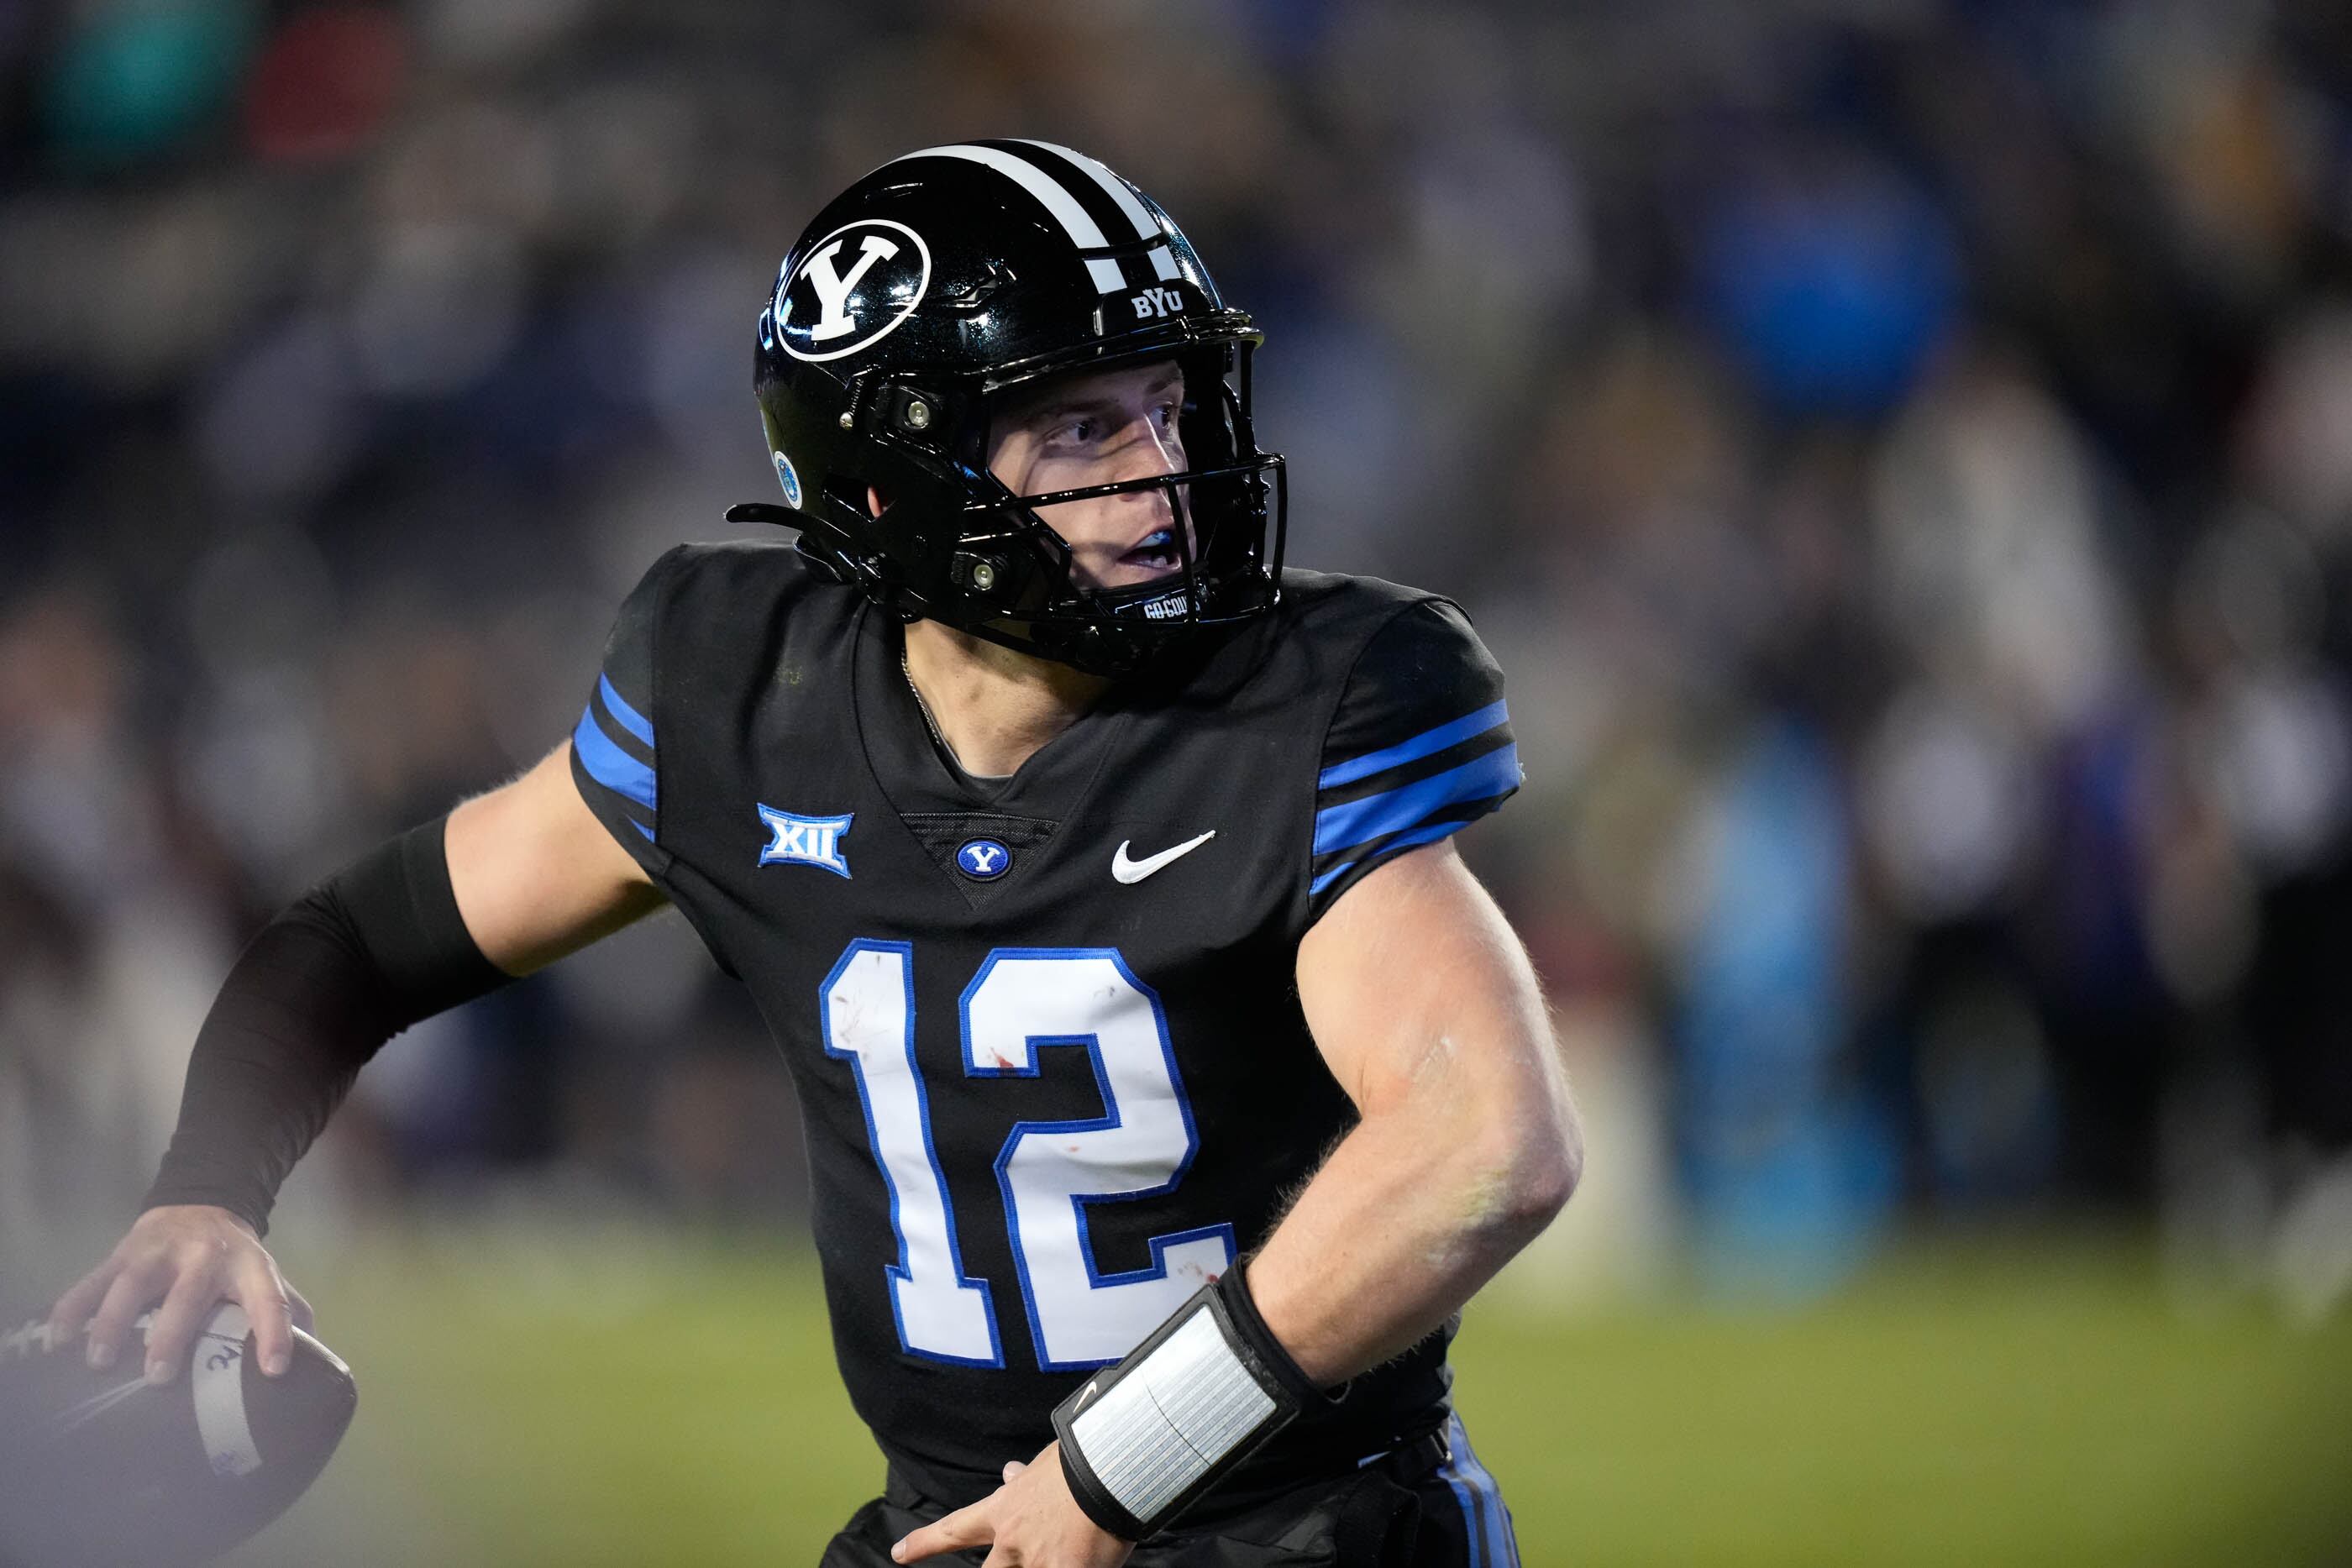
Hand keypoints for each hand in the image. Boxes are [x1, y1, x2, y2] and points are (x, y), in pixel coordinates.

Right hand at [44, 1205, 313, 1386]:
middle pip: (189, 1293)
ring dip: (113, 1322)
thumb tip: (315, 1367)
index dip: (274, 1334)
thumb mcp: (268, 1280)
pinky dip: (72, 1310)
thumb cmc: (235, 1263)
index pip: (270, 1301)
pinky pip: (91, 1281)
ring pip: (133, 1283)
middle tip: (158, 1376)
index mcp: (250, 1269)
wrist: (200, 1206)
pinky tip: (59, 1340)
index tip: (274, 1370)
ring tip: (100, 1360)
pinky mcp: (121, 1253)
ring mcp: (159, 1252)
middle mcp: (206, 1257)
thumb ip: (290, 1317)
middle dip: (172, 1334)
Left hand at [893, 1442, 1133, 1567]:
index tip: (900, 1552)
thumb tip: (1009, 1473)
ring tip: (1053, 1552)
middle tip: (1001, 1563)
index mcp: (1005, 1510)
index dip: (925, 1543)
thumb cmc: (1081, 1459)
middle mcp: (1013, 1541)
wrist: (1111, 1468)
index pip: (955, 1529)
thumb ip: (1026, 1479)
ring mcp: (1038, 1562)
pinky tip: (1084, 1564)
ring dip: (1041, 1561)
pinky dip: (1075, 1566)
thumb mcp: (1046, 1465)